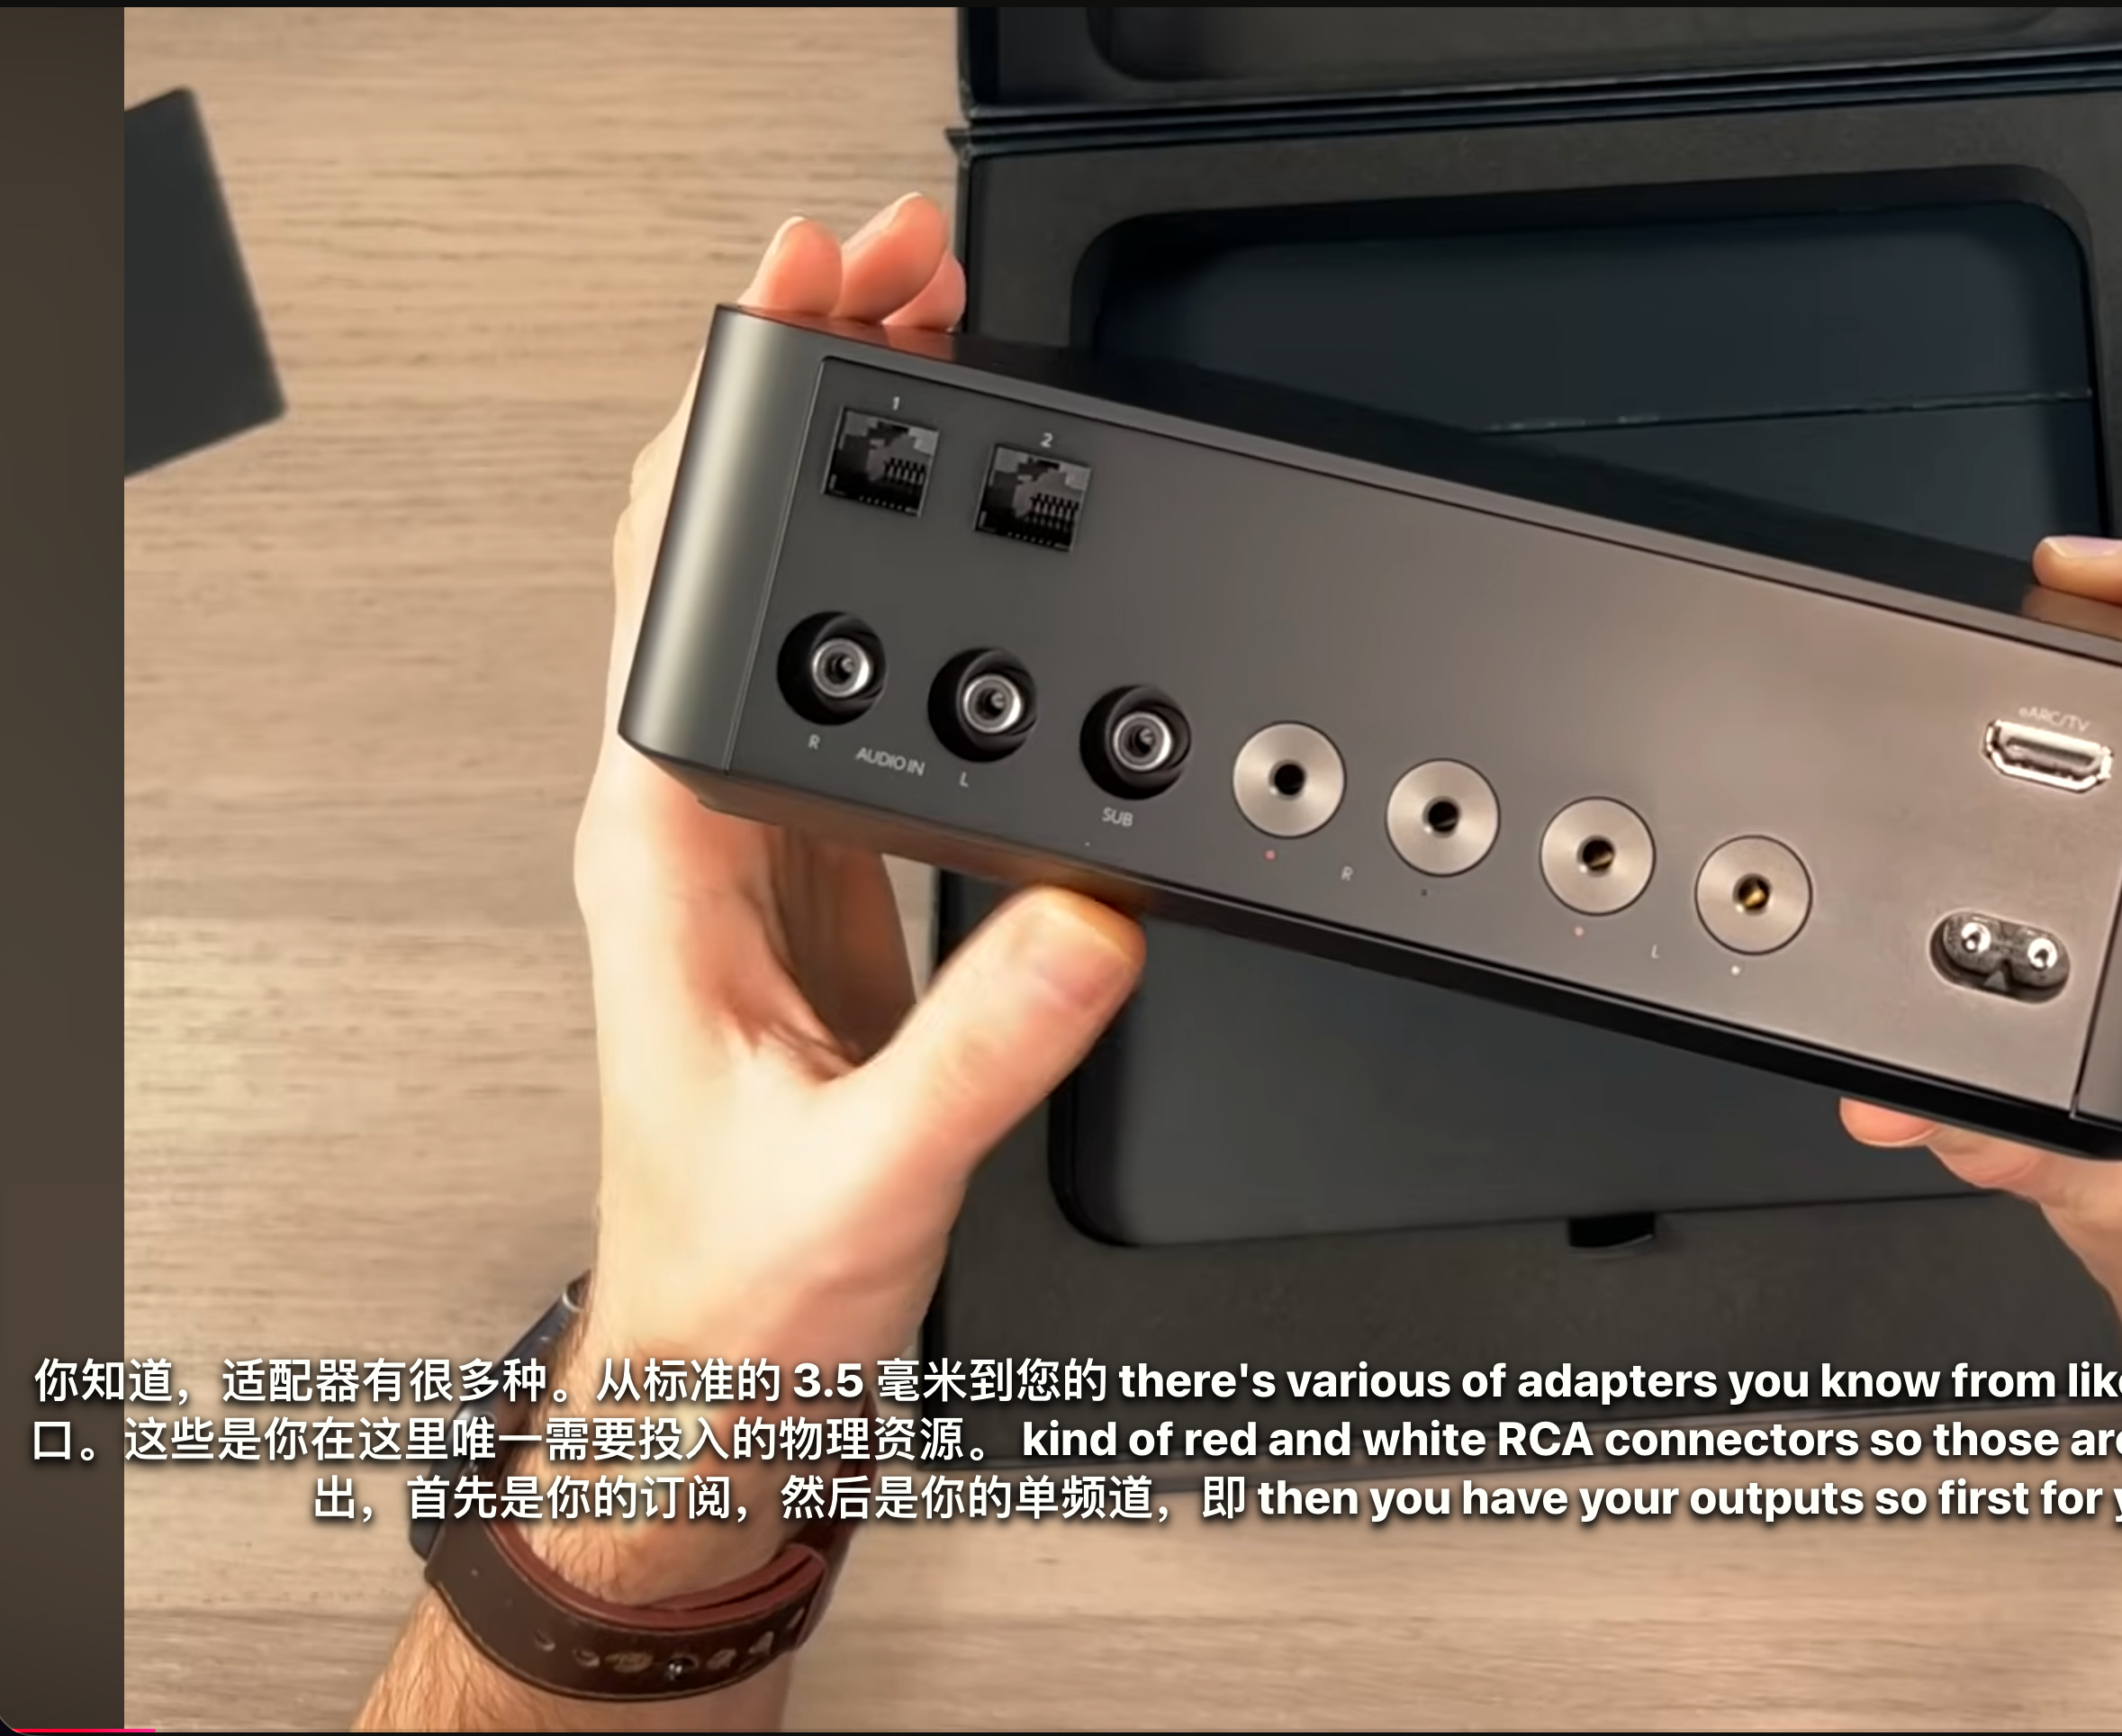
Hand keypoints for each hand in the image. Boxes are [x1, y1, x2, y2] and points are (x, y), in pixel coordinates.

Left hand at [558, 199, 1145, 1595]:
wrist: (732, 1378)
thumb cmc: (744, 1280)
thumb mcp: (875, 1169)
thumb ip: (990, 1042)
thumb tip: (1094, 911)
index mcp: (674, 855)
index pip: (686, 585)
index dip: (741, 421)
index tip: (818, 301)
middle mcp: (704, 824)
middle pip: (734, 548)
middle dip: (812, 391)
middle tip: (909, 272)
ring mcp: (766, 843)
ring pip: (796, 600)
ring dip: (857, 470)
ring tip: (939, 347)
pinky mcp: (833, 878)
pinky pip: (859, 682)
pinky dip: (908, 579)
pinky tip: (968, 541)